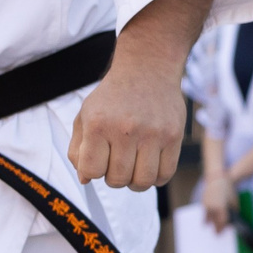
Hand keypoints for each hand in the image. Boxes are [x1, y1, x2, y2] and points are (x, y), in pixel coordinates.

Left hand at [67, 61, 187, 191]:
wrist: (147, 70)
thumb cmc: (113, 97)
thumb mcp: (85, 116)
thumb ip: (78, 148)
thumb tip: (86, 179)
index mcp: (98, 125)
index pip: (92, 171)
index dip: (93, 173)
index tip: (99, 163)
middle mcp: (126, 130)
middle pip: (118, 179)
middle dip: (114, 178)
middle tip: (117, 165)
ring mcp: (153, 134)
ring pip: (143, 181)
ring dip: (135, 182)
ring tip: (134, 169)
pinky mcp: (174, 136)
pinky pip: (166, 174)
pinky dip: (156, 178)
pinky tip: (150, 166)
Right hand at [200, 173, 236, 229]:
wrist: (217, 178)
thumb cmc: (228, 189)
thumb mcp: (234, 201)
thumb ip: (233, 210)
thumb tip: (232, 219)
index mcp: (221, 208)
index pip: (221, 222)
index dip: (222, 228)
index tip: (221, 233)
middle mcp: (212, 207)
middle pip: (213, 222)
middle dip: (215, 228)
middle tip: (216, 235)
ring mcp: (206, 205)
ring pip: (206, 218)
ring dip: (208, 223)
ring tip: (210, 228)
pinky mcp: (203, 202)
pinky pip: (204, 212)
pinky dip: (206, 217)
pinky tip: (207, 221)